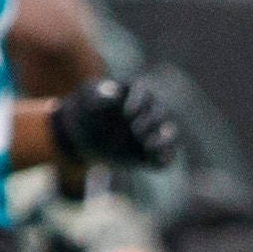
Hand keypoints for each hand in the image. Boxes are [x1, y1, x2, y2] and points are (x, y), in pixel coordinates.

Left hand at [46, 74, 181, 170]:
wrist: (82, 134)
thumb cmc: (85, 110)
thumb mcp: (85, 98)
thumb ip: (97, 93)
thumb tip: (113, 91)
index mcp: (137, 95)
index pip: (145, 94)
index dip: (140, 103)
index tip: (127, 113)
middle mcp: (150, 114)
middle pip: (162, 114)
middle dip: (152, 121)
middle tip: (135, 129)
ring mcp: (153, 135)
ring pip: (171, 135)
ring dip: (165, 140)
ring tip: (149, 145)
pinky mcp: (150, 155)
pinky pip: (165, 159)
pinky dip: (164, 160)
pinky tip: (152, 159)